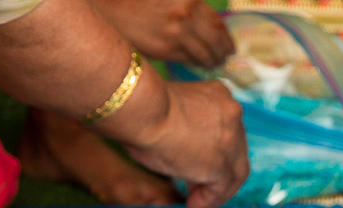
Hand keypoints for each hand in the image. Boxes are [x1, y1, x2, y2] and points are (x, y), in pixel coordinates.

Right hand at [91, 0, 234, 68]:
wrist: (111, 13)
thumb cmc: (138, 6)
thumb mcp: (168, 1)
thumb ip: (189, 10)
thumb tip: (210, 29)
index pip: (216, 21)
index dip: (226, 36)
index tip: (231, 46)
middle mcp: (186, 11)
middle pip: (216, 38)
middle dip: (223, 51)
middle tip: (226, 58)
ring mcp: (177, 30)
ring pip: (206, 52)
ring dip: (213, 61)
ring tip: (215, 64)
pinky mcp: (167, 47)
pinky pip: (191, 60)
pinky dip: (199, 64)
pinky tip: (201, 66)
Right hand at [125, 80, 248, 207]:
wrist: (142, 109)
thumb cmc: (142, 106)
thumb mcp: (170, 107)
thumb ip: (183, 122)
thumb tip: (174, 143)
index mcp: (219, 95)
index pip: (227, 128)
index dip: (215, 148)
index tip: (197, 160)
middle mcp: (232, 115)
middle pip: (234, 150)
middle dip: (218, 169)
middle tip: (196, 184)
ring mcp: (231, 141)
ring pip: (233, 172)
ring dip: (216, 190)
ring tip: (196, 201)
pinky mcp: (222, 165)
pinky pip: (221, 189)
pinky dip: (210, 200)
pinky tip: (194, 205)